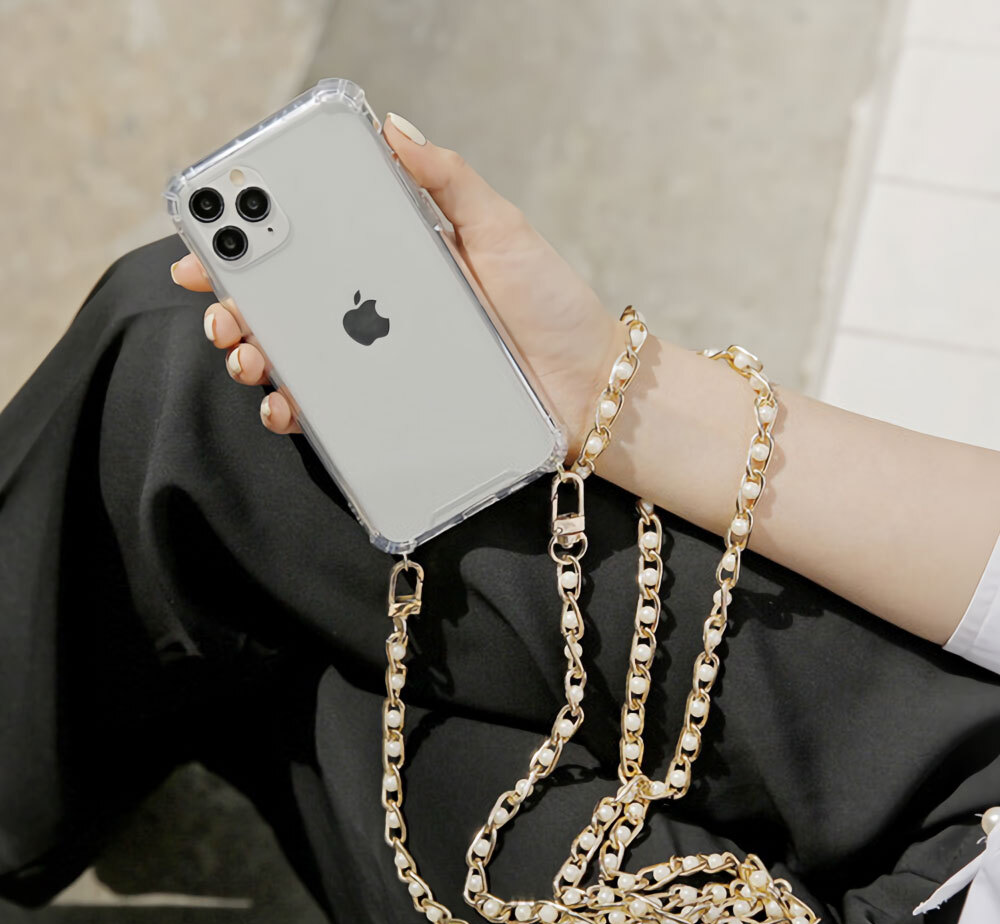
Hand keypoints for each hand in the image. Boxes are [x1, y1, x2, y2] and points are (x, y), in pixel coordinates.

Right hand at [170, 111, 621, 458]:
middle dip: (240, 304)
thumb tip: (391, 126)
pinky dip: (296, 409)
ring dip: (256, 355)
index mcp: (396, 263)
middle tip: (224, 308)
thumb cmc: (550, 306)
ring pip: (298, 359)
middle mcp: (380, 314)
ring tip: (249, 355)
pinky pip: (332, 412)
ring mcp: (384, 366)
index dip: (256, 244)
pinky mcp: (395, 411)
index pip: (314, 247)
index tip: (213, 241)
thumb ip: (447, 180)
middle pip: (291, 306)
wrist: (588, 390)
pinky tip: (285, 403)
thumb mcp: (501, 229)